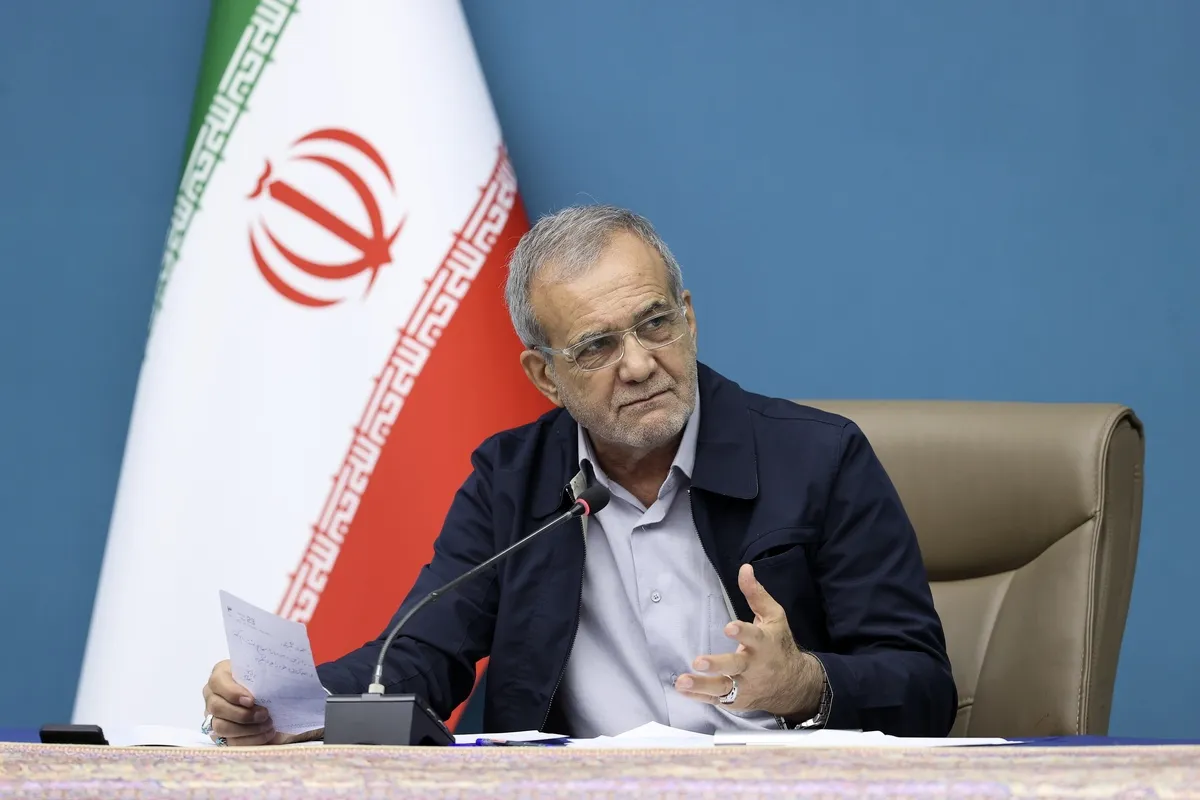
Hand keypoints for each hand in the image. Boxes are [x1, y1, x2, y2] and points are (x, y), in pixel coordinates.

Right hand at [201, 660, 322, 745]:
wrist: (274, 702)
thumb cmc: (268, 684)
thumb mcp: (266, 675)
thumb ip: (266, 674)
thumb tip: (281, 678)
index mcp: (221, 675)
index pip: (217, 681)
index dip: (232, 692)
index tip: (252, 700)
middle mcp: (212, 696)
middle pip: (217, 707)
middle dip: (243, 714)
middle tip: (265, 714)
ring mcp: (213, 717)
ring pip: (221, 727)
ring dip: (247, 729)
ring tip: (268, 724)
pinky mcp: (220, 736)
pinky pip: (230, 742)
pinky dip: (250, 739)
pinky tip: (266, 733)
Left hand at [674, 564, 824, 717]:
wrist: (794, 684)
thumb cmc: (779, 645)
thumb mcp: (774, 617)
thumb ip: (756, 594)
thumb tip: (744, 569)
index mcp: (764, 644)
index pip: (753, 637)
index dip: (742, 633)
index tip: (729, 628)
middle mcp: (754, 667)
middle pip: (735, 666)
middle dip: (718, 665)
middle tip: (698, 662)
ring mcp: (745, 686)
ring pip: (723, 688)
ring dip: (702, 686)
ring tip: (682, 682)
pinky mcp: (737, 700)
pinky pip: (717, 700)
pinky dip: (699, 697)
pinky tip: (682, 691)